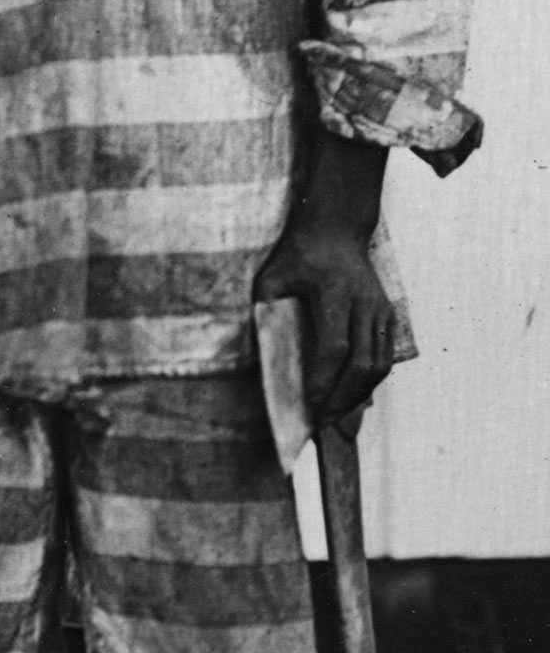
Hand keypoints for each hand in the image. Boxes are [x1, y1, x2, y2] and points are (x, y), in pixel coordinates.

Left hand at [252, 133, 395, 431]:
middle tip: (321, 423)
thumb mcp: (271, 278)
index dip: (322, 381)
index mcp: (333, 292)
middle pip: (362, 363)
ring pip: (379, 364)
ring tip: (335, 418)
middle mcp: (364, 303)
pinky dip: (369, 382)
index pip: (333, 347)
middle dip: (342, 399)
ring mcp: (381, 310)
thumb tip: (265, 363)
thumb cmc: (297, 255)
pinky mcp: (388, 316)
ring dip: (358, 396)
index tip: (308, 406)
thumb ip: (267, 315)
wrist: (336, 229)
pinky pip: (384, 357)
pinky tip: (350, 397)